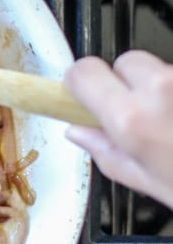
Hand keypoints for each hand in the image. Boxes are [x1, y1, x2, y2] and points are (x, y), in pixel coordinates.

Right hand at [63, 51, 172, 210]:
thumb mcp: (148, 181)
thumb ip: (106, 152)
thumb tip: (81, 133)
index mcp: (131, 119)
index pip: (83, 72)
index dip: (79, 82)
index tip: (80, 93)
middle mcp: (159, 88)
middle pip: (122, 62)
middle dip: (124, 83)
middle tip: (136, 113)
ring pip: (155, 68)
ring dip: (156, 87)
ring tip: (168, 119)